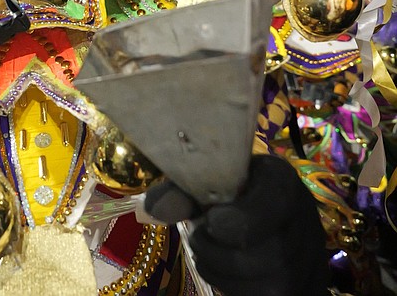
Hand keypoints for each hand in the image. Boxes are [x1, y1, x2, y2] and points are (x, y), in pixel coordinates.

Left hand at [146, 154, 329, 295]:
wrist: (259, 214)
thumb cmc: (226, 193)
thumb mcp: (208, 182)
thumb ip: (181, 193)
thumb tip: (151, 209)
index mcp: (281, 179)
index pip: (274, 202)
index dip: (239, 220)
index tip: (210, 222)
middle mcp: (305, 216)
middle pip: (274, 255)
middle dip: (223, 256)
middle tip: (198, 242)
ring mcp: (312, 256)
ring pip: (276, 286)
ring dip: (228, 278)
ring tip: (208, 259)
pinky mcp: (309, 285)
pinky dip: (240, 292)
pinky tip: (226, 277)